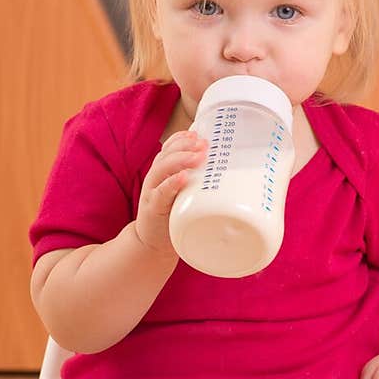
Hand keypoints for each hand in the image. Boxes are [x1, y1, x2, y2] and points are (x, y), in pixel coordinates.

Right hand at [134, 130, 208, 258]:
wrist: (151, 243)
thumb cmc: (172, 216)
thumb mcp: (184, 195)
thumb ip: (197, 182)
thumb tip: (227, 173)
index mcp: (163, 172)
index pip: (169, 148)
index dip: (182, 138)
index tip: (199, 134)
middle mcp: (155, 178)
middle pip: (167, 154)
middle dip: (186, 146)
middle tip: (204, 144)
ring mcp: (152, 192)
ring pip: (162, 168)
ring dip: (181, 160)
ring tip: (198, 157)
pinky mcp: (153, 208)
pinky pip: (161, 192)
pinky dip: (172, 183)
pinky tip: (184, 178)